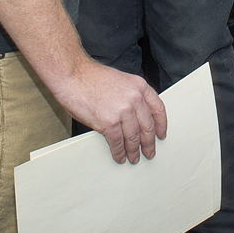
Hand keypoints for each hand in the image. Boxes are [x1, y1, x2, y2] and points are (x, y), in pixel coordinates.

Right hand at [49, 60, 167, 163]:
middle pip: (147, 126)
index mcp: (139, 86)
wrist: (72, 75)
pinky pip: (117, 142)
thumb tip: (134, 118)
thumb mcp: (120, 81)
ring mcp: (123, 111)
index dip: (161, 125)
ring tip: (133, 158)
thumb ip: (130, 96)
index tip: (161, 135)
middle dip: (149, 143)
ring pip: (133, 137)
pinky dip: (119, 152)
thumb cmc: (90, 77)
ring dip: (134, 151)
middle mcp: (135, 98)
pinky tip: (119, 156)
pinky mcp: (109, 122)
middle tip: (149, 152)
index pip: (158, 108)